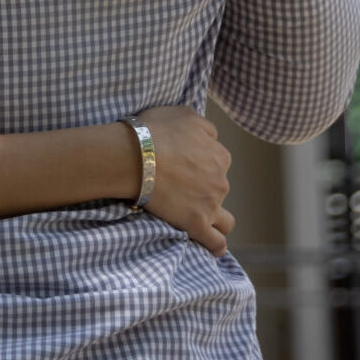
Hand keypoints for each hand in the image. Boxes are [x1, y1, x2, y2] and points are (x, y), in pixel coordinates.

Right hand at [134, 105, 233, 256]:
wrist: (134, 155)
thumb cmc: (154, 131)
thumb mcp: (184, 114)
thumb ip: (205, 127)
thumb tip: (212, 137)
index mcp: (220, 155)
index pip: (218, 160)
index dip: (201, 161)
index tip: (183, 162)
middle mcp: (221, 181)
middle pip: (219, 187)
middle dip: (205, 187)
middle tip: (179, 184)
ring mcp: (211, 205)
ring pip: (225, 218)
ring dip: (215, 217)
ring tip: (196, 215)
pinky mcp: (197, 224)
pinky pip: (216, 242)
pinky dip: (216, 245)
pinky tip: (211, 246)